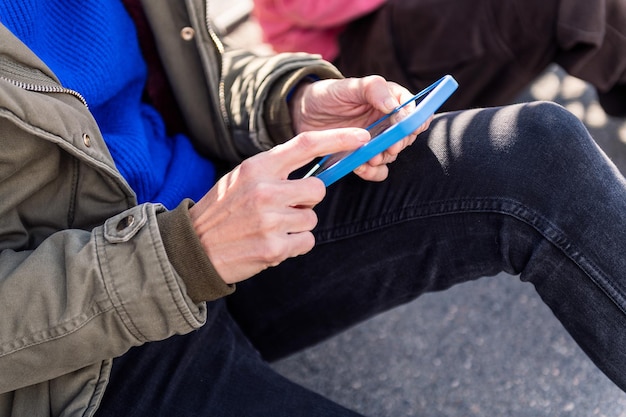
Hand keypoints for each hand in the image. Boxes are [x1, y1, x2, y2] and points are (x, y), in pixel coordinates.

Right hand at [189, 128, 369, 283]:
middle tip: (281, 208)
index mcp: (257, 167)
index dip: (338, 138)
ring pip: (311, 217)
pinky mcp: (274, 248)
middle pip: (318, 188)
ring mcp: (270, 220)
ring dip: (296, 225)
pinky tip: (269, 244)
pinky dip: (294, 245)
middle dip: (307, 199)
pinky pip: (306, 241)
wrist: (192, 249)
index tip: (363, 137)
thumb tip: (317, 172)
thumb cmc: (222, 211)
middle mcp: (265, 190)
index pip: (306, 144)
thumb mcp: (241, 179)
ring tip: (268, 228)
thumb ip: (275, 172)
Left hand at [290, 75, 431, 181]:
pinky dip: (372, 172)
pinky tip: (359, 167)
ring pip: (392, 155)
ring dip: (384, 158)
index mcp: (389, 100)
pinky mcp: (363, 158)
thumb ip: (372, 89)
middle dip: (400, 143)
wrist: (304, 114)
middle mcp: (387, 122)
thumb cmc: (328, 95)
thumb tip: (394, 105)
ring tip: (370, 157)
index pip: (414, 110)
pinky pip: (377, 171)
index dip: (417, 119)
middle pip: (407, 136)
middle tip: (390, 146)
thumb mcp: (348, 86)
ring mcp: (376, 141)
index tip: (411, 127)